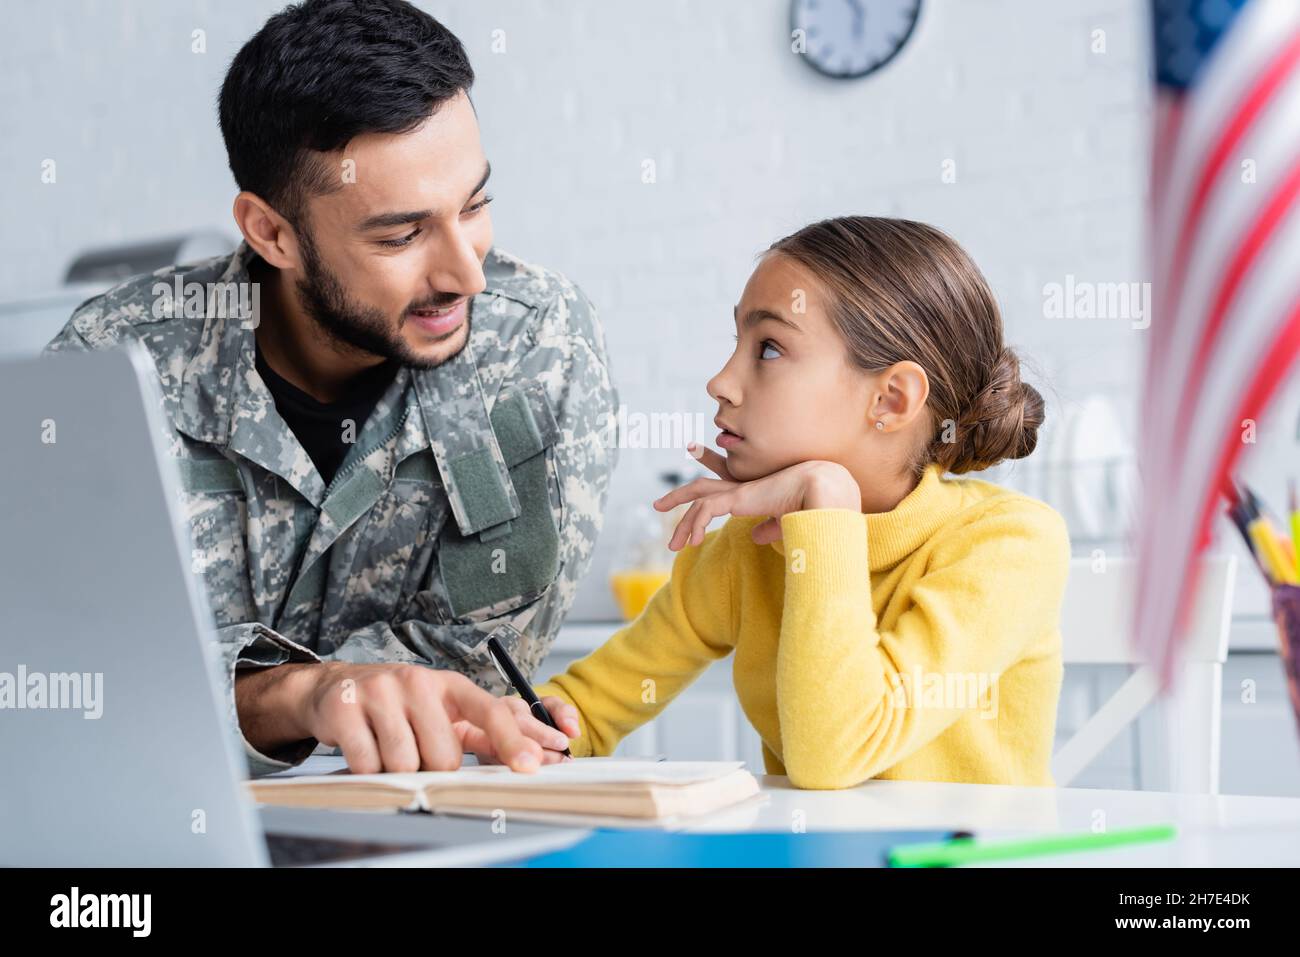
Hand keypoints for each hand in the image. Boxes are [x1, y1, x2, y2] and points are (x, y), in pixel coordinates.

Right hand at [285, 662, 571, 774]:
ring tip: (385, 746)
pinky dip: (366, 768)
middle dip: (431, 768)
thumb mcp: (440, 709)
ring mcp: (380, 692)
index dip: (513, 740)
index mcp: (449, 685)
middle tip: (414, 750)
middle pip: (444, 756)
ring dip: (396, 769)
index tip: (530, 764)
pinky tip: (363, 746)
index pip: (490, 711)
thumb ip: (482, 734)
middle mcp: (417, 681)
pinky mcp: (344, 708)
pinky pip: (367, 764)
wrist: (332, 689)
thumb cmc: (398, 705)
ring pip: (405, 764)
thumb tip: (529, 760)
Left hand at [656, 445, 860, 547]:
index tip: (694, 483)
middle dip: (680, 494)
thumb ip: (769, 527)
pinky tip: (691, 543)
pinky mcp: (737, 498)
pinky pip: (705, 510)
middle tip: (660, 504)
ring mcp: (739, 490)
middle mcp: (743, 487)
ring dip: (682, 520)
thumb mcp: (786, 522)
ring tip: (672, 545)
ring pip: (698, 498)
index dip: (708, 481)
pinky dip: (694, 524)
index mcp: (754, 492)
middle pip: (702, 485)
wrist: (825, 493)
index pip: (724, 484)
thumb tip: (756, 537)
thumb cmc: (813, 507)